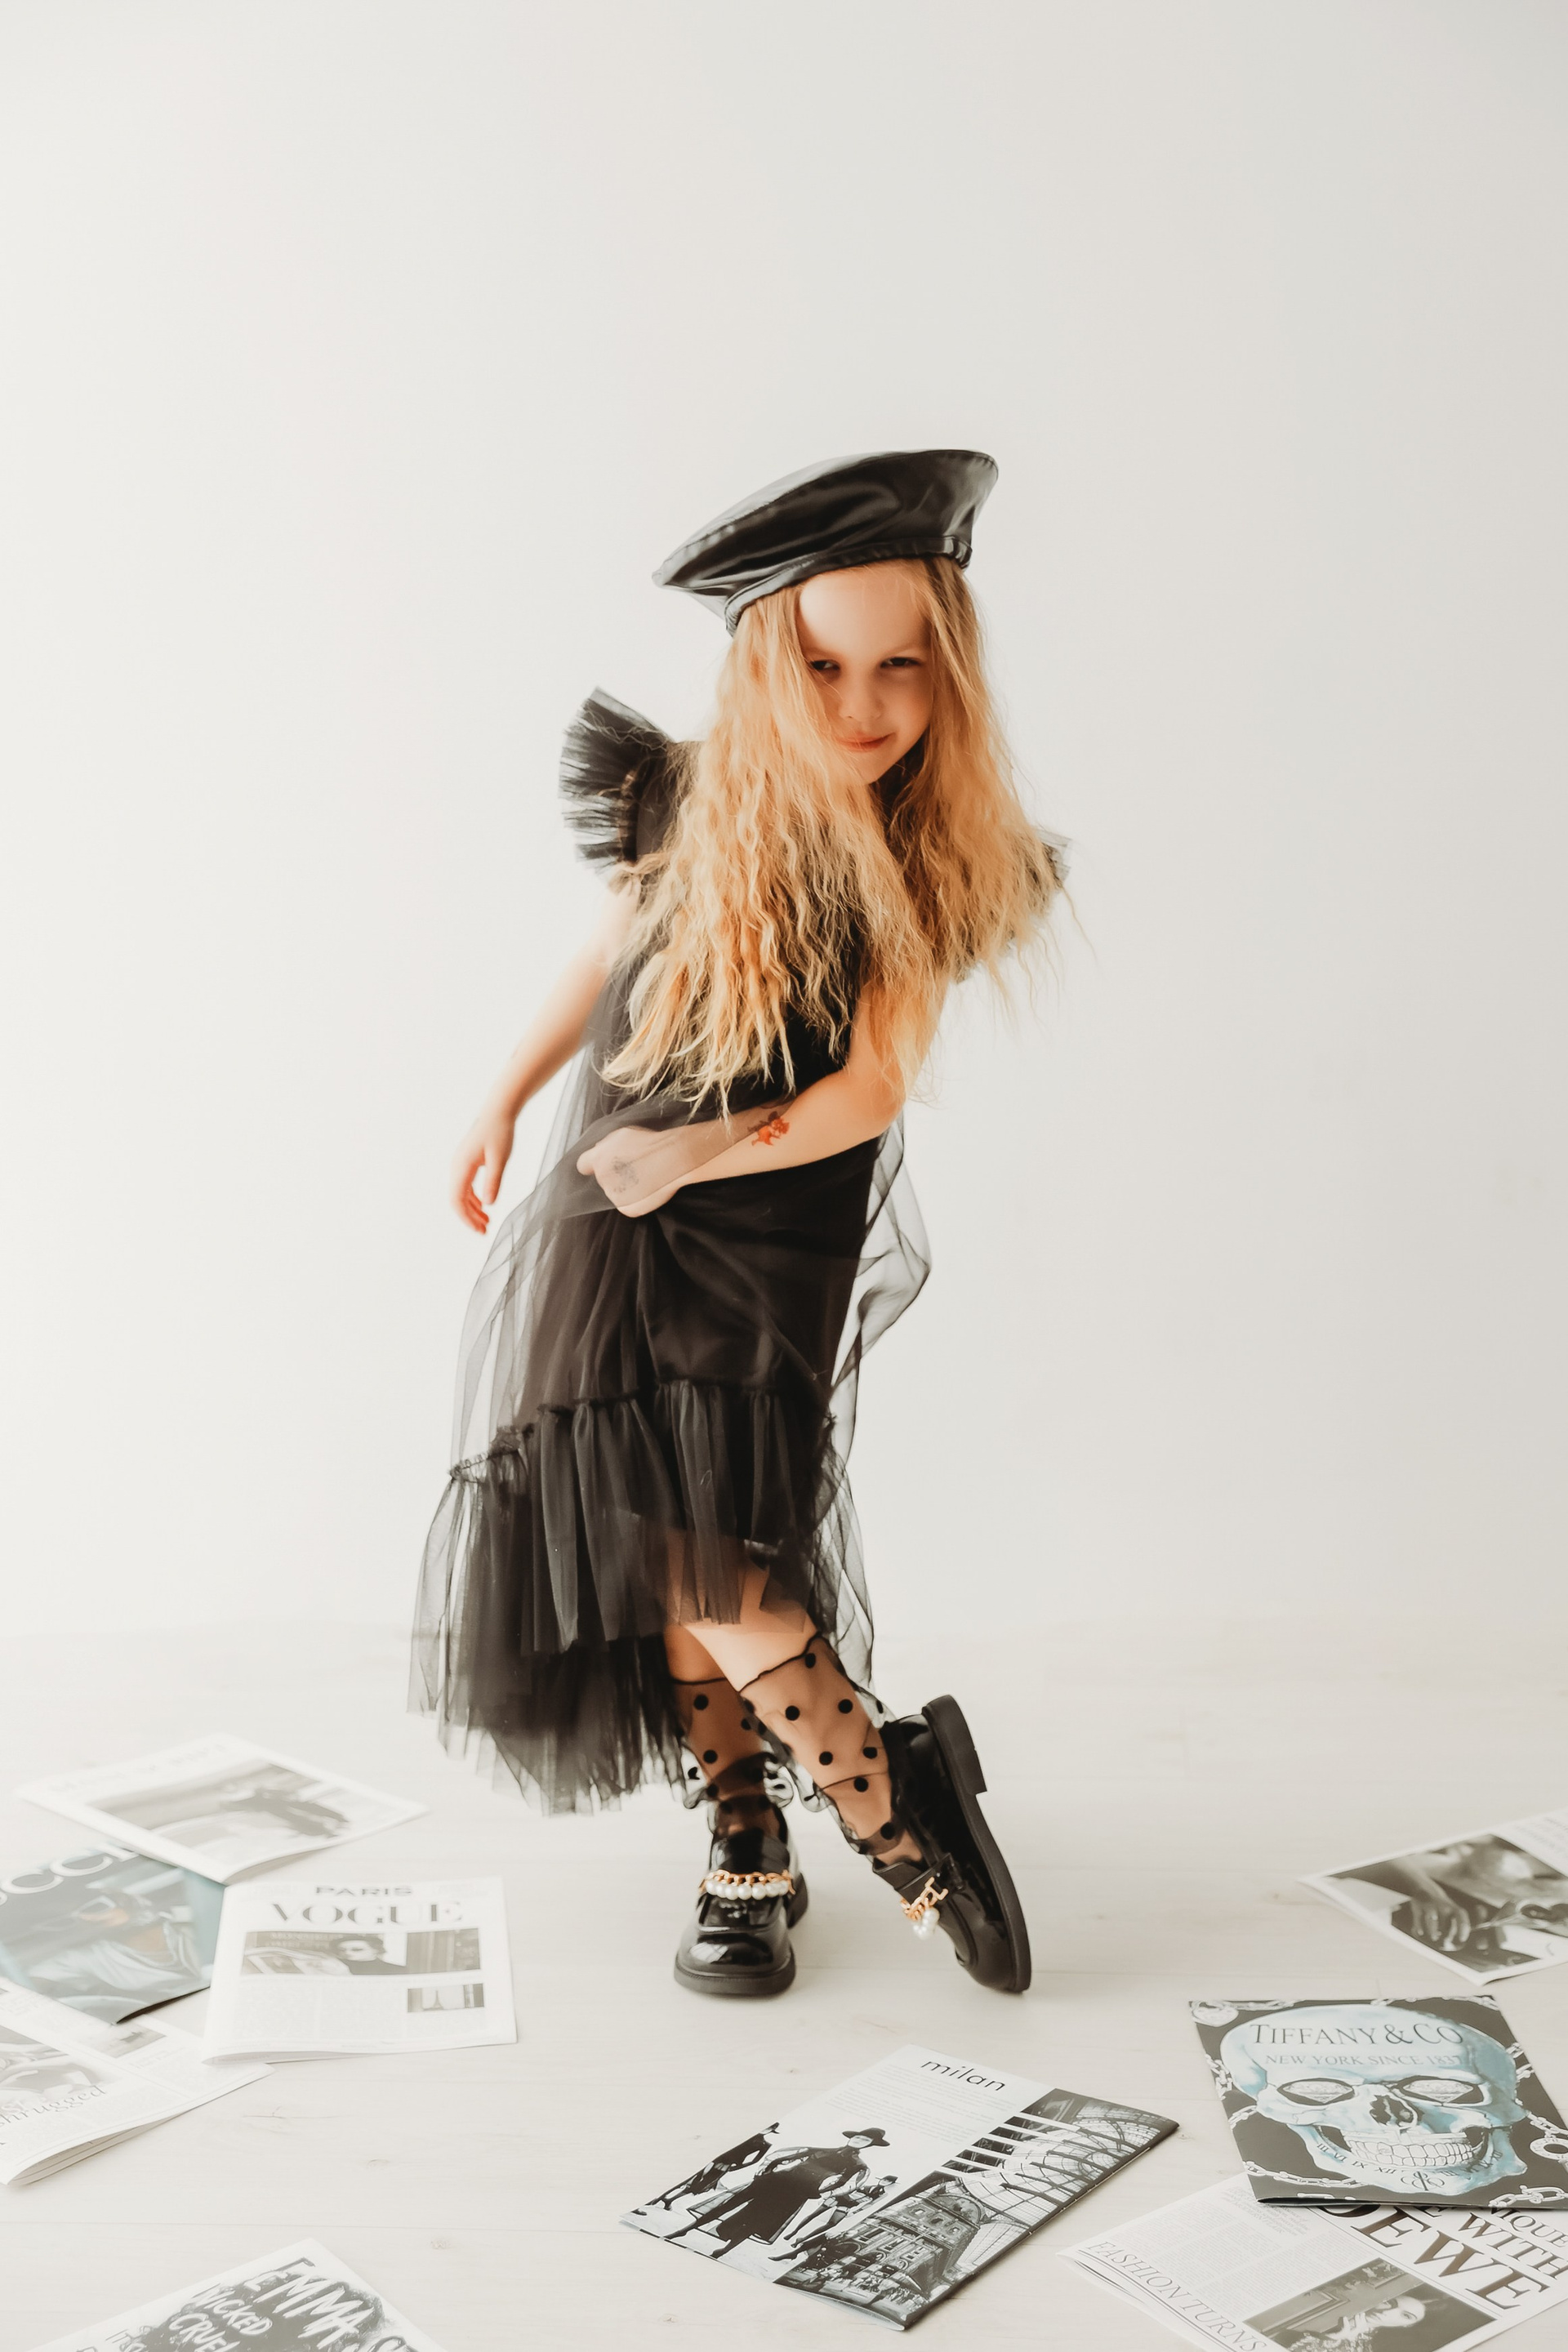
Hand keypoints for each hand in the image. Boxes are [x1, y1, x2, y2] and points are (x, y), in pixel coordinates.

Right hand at [450, 1107, 515, 1233]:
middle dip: (469, 1217)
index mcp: (462, 1167)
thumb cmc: (500, 1132)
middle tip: (485, 1231)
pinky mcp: (467, 1161)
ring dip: (472, 1209)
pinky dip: (474, 1198)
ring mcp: (460, 1164)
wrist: (498, 1111)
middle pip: (458, 1199)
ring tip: (487, 1222)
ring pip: (461, 1193)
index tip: (480, 1230)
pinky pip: (466, 1185)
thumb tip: (487, 1204)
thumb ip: (493, 1181)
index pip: (458, 1200)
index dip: (466, 1218)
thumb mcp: (500, 1159)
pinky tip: (485, 1205)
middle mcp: (457, 1166)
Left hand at [576, 1125, 680, 1217]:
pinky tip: (648, 1189)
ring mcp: (614, 1196)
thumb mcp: (624, 1134)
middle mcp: (603, 1178)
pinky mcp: (627, 1209)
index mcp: (598, 1158)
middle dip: (613, 1175)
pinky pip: (627, 1204)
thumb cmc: (650, 1143)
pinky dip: (635, 1199)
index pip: (583, 1165)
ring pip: (615, 1193)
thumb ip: (607, 1145)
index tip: (600, 1165)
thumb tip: (600, 1151)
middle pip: (602, 1179)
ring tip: (645, 1178)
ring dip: (624, 1188)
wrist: (672, 1159)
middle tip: (633, 1168)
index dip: (592, 1165)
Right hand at [1388, 1866, 1487, 1951]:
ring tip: (1434, 1937)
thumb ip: (1461, 1927)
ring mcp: (1430, 1904)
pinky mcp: (1417, 1904)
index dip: (1462, 1928)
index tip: (1462, 1939)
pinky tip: (1420, 1932)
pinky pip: (1419, 1917)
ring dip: (1433, 1929)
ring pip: (1432, 1918)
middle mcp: (1442, 1906)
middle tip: (1444, 1941)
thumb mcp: (1454, 1912)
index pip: (1461, 1916)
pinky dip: (1419, 1925)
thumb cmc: (1444, 1908)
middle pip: (1445, 1922)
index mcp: (1454, 1908)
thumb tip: (1462, 1943)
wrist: (1427, 1889)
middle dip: (1445, 1933)